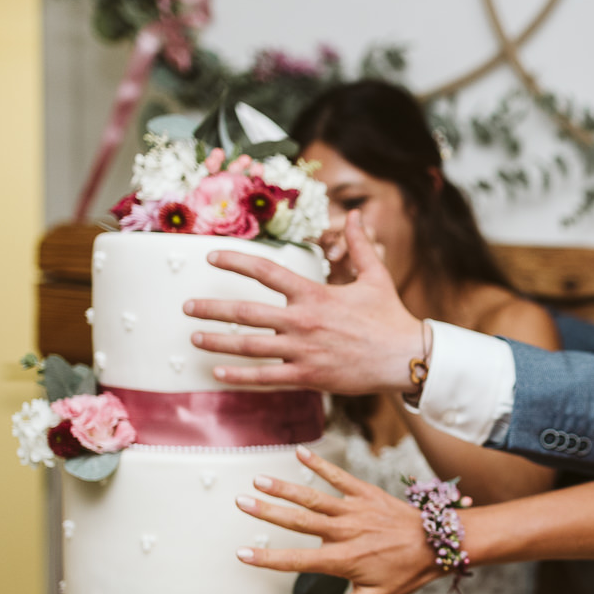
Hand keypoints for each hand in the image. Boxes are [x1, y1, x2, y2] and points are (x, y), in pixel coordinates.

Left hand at [185, 212, 425, 391]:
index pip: (266, 272)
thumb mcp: (376, 277)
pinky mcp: (309, 376)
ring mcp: (303, 352)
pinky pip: (267, 378)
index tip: (212, 257)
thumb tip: (355, 216)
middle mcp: (302, 322)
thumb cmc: (391, 317)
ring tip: (194, 339)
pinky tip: (219, 374)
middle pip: (246, 313)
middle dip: (212, 309)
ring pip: (249, 346)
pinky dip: (240, 376)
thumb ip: (359, 246)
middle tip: (187, 307)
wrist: (406, 358)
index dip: (235, 261)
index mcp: (314, 295)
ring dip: (217, 342)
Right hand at [233, 445, 443, 593]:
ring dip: (285, 487)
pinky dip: (320, 464)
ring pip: (314, 497)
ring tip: (258, 480)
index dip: (268, 558)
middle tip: (241, 503)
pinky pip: (340, 477)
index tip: (242, 554)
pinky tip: (299, 453)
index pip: (297, 559)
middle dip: (268, 512)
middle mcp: (346, 532)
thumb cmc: (408, 573)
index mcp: (344, 559)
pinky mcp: (366, 493)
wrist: (439, 543)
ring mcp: (356, 510)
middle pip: (299, 521)